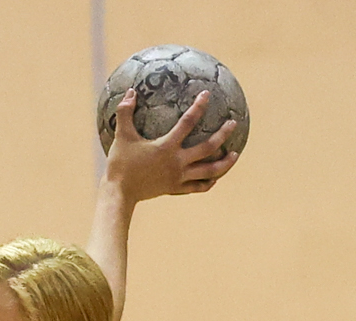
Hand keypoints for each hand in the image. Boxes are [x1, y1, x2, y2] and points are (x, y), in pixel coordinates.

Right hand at [104, 89, 239, 201]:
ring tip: (235, 154)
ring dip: (225, 163)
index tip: (207, 95)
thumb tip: (130, 91)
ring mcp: (179, 178)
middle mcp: (177, 163)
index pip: (187, 123)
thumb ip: (125, 112)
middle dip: (223, 135)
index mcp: (166, 147)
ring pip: (209, 172)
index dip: (198, 107)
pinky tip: (216, 177)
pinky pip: (198, 187)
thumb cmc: (120, 164)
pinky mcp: (176, 189)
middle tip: (233, 123)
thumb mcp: (122, 136)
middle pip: (208, 148)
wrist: (119, 193)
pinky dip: (209, 182)